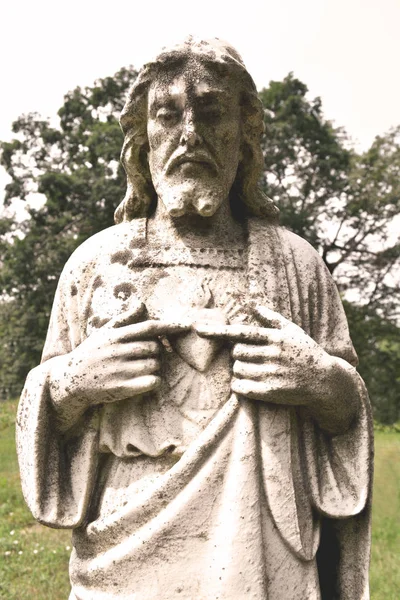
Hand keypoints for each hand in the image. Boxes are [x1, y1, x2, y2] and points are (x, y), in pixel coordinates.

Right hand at [49, 302, 189, 412]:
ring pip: (154, 365)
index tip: (186, 325)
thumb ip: (124, 319)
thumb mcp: (104, 333)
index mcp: (116, 336)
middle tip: (148, 355)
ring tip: (143, 367)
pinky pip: (151, 382)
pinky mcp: (121, 388)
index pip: (148, 328)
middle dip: (157, 351)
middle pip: (154, 348)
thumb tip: (141, 304)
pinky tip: (147, 380)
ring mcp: (119, 370)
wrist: (69, 380)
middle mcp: (118, 352)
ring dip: (154, 366)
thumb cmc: (91, 353)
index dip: (169, 326)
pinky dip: (154, 381)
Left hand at [195, 305, 359, 433]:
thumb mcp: (292, 330)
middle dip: (238, 356)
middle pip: (236, 353)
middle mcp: (273, 354)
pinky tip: (248, 384)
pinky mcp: (271, 392)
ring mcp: (272, 373)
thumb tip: (251, 303)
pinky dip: (239, 386)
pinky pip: (241, 388)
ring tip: (255, 371)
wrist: (325, 381)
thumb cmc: (305, 351)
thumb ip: (270, 317)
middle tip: (251, 358)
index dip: (217, 331)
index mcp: (275, 337)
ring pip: (237, 370)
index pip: (241, 332)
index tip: (198, 329)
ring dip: (240, 371)